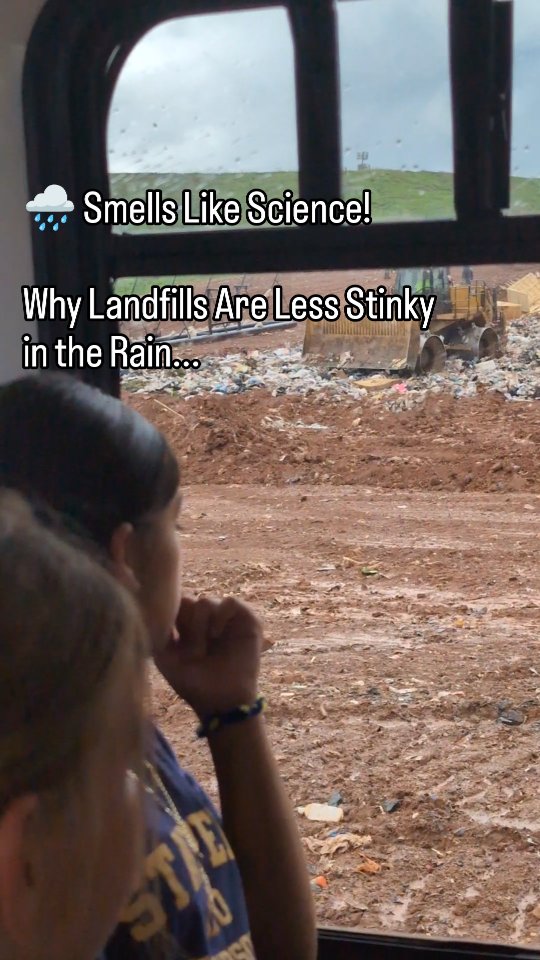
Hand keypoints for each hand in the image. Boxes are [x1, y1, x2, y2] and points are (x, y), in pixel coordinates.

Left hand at [154, 594, 263, 718]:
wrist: (221, 702)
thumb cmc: (193, 684)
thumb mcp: (166, 659)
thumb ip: (157, 633)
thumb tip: (151, 608)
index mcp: (186, 627)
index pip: (174, 604)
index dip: (170, 614)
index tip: (169, 633)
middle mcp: (206, 621)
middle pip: (188, 600)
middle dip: (184, 621)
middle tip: (185, 641)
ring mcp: (226, 620)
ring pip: (206, 601)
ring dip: (200, 624)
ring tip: (203, 646)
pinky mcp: (246, 620)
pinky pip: (230, 602)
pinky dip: (220, 615)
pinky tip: (216, 634)